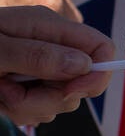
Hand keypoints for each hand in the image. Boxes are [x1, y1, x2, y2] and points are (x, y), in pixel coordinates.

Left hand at [0, 6, 113, 125]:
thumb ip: (38, 55)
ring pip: (59, 101)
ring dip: (28, 106)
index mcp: (46, 26)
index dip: (97, 73)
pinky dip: (18, 109)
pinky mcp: (25, 85)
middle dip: (51, 98)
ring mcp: (37, 67)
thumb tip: (84, 64)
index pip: (100, 47)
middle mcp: (48, 46)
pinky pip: (39, 108)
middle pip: (82, 82)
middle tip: (13, 92)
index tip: (71, 90)